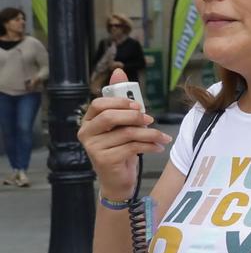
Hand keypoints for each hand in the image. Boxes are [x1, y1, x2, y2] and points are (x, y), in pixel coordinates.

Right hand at [77, 68, 168, 199]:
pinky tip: (159, 146)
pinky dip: (150, 145)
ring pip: (126, 133)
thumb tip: (119, 71)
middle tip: (151, 120)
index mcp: (88, 121)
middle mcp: (86, 134)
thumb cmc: (121, 148)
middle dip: (135, 116)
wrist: (118, 180)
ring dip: (150, 133)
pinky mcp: (105, 160)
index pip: (99, 104)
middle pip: (111, 117)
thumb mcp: (123, 124)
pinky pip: (132, 147)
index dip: (120, 102)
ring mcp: (93, 148)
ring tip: (162, 136)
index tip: (138, 105)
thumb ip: (121, 100)